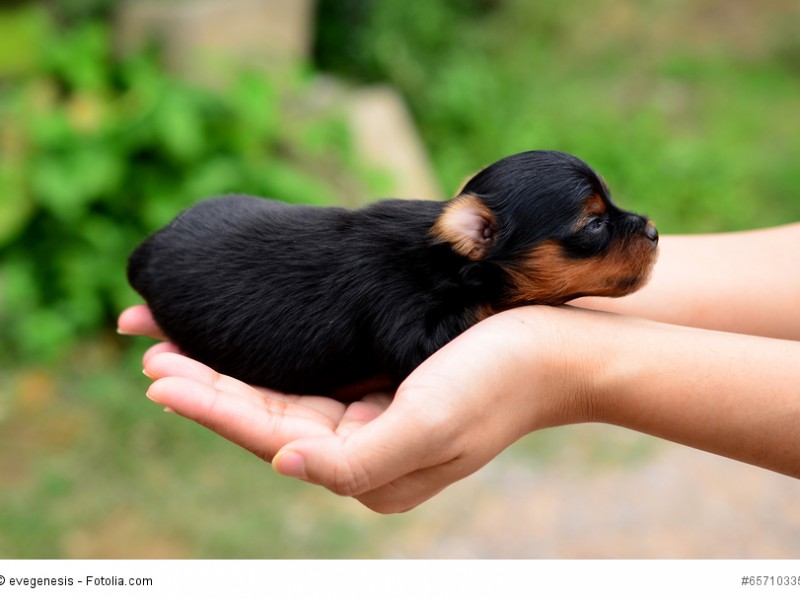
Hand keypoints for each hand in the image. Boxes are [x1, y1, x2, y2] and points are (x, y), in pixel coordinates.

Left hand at [118, 305, 583, 512]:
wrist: (560, 347)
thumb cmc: (502, 380)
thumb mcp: (432, 426)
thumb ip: (356, 459)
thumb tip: (284, 461)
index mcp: (371, 469)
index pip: (273, 437)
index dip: (212, 405)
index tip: (158, 373)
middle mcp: (363, 447)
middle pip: (266, 415)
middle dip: (206, 383)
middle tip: (146, 345)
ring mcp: (370, 413)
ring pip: (281, 391)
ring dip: (228, 367)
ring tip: (173, 340)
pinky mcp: (381, 380)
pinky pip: (309, 370)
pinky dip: (267, 355)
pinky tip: (240, 341)